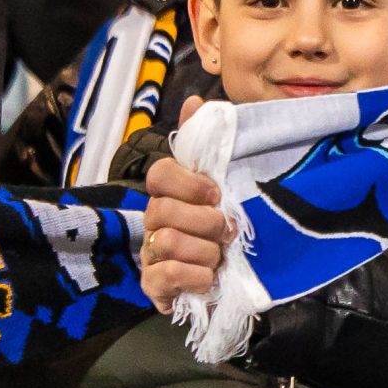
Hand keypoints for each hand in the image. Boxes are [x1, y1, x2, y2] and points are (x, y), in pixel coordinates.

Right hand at [141, 149, 228, 310]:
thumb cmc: (230, 231)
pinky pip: (167, 274)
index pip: (159, 174)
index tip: (216, 194)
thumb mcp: (230, 187)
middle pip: (163, 209)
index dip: (188, 183)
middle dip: (206, 223)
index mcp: (171, 195)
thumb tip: (193, 101)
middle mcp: (155, 220)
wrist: (237, 284)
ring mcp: (150, 253)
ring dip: (206, 252)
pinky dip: (196, 277)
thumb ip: (210, 145)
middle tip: (227, 232)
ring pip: (168, 241)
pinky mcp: (153, 285)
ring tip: (219, 258)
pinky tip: (210, 279)